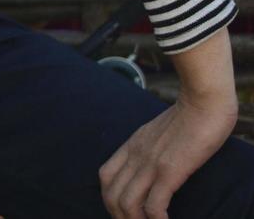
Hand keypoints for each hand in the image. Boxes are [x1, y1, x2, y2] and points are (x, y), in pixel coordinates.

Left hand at [99, 93, 236, 218]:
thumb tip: (155, 163)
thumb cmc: (189, 116)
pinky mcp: (170, 170)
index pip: (105, 176)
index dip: (110, 198)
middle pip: (111, 193)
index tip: (123, 210)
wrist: (202, 100)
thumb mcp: (158, 132)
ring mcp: (150, 163)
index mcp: (132, 145)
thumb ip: (151, 147)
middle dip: (119, 215)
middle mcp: (136, 156)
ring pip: (127, 203)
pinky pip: (154, 204)